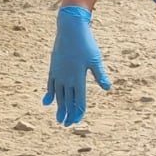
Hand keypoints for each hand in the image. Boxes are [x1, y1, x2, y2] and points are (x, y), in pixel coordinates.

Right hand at [42, 6, 110, 125]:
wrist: (70, 30)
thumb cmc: (86, 44)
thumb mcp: (95, 59)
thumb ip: (100, 75)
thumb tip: (107, 88)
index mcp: (78, 78)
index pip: (79, 100)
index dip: (78, 111)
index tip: (77, 121)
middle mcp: (67, 78)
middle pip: (67, 100)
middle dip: (68, 113)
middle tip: (67, 125)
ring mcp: (58, 74)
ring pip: (58, 95)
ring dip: (59, 108)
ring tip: (59, 118)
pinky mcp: (53, 68)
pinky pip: (50, 85)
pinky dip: (50, 95)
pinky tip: (48, 102)